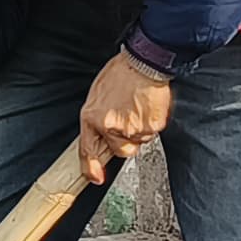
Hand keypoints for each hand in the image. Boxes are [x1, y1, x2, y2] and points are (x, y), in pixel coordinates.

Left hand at [78, 50, 172, 184]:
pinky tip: (147, 107)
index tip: (95, 177)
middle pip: (121, 151)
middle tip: (128, 122)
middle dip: (125, 142)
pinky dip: (151, 123)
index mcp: (92, 117)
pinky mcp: (151, 127)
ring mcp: (132, 129)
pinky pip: (152, 133)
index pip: (88, 150)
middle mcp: (111, 126)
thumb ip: (97, 117)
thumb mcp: (97, 94)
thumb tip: (101, 133)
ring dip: (139, 130)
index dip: (91, 168)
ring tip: (137, 107)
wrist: (144, 63)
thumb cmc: (121, 73)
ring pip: (138, 141)